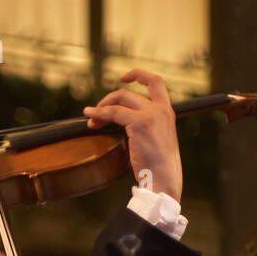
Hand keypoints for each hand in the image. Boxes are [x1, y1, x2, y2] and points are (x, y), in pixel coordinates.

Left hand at [83, 69, 182, 202]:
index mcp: (167, 112)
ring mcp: (151, 114)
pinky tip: (90, 117)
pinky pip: (114, 112)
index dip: (138, 75)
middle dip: (108, 100)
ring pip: (120, 99)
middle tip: (95, 113)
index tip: (122, 78)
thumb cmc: (158, 168)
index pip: (156, 82)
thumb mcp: (155, 140)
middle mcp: (161, 109)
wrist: (164, 180)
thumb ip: (144, 127)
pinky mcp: (140, 123)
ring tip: (90, 120)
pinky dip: (99, 113)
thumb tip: (122, 125)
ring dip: (101, 108)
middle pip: (128, 93)